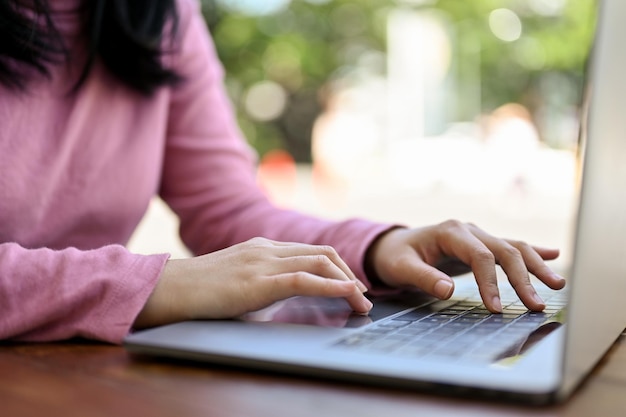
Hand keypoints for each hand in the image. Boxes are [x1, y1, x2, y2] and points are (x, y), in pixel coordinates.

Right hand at [134, 237, 371, 327]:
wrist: (169, 288)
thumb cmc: (199, 290)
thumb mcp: (237, 279)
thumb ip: (260, 282)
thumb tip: (282, 297)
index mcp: (263, 247)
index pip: (311, 251)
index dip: (338, 267)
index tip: (352, 285)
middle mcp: (267, 249)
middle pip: (323, 253)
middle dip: (349, 273)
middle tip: (363, 295)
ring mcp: (263, 262)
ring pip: (319, 262)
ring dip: (347, 282)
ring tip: (361, 302)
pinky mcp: (257, 281)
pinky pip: (303, 279)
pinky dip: (330, 286)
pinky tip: (346, 294)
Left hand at [364, 221, 564, 312]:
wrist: (392, 245)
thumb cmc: (396, 256)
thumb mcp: (401, 267)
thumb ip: (423, 278)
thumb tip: (448, 290)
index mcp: (450, 232)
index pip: (480, 256)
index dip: (491, 283)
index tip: (496, 308)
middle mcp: (469, 230)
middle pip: (504, 251)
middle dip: (523, 279)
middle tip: (536, 305)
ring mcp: (477, 235)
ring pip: (513, 247)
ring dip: (536, 265)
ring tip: (557, 284)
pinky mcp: (481, 244)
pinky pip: (510, 246)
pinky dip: (532, 251)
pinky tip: (553, 255)